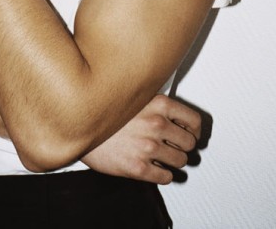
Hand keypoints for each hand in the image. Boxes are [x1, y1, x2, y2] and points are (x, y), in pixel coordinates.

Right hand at [81, 94, 200, 183]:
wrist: (80, 127)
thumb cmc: (105, 113)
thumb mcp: (134, 98)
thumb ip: (156, 105)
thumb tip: (175, 117)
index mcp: (158, 104)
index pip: (194, 120)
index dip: (195, 130)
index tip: (192, 133)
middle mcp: (156, 124)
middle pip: (189, 143)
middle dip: (183, 146)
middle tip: (176, 147)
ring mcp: (148, 147)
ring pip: (180, 161)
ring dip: (174, 161)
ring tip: (165, 157)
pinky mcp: (139, 167)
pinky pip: (166, 177)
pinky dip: (164, 174)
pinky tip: (156, 168)